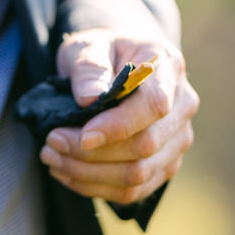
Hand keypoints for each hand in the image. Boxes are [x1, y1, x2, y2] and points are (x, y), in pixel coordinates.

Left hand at [38, 29, 198, 205]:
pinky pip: (135, 189)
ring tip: (52, 159)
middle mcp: (183, 105)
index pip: (154, 105)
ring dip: (90, 174)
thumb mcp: (88, 45)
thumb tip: (90, 99)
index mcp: (168, 67)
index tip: (82, 135)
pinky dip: (97, 187)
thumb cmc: (101, 51)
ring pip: (140, 174)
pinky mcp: (165, 163)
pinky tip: (68, 174)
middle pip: (146, 145)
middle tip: (51, 144)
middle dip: (93, 154)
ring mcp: (178, 138)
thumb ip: (89, 67)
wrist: (115, 63)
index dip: (119, 126)